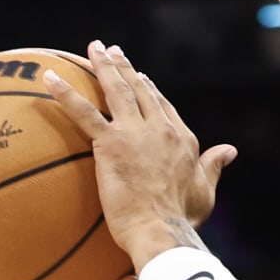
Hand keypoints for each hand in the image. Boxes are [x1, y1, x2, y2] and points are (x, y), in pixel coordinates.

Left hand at [42, 41, 237, 268]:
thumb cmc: (181, 220)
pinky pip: (83, 113)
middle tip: (112, 50)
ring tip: (92, 49)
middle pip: (140, 90)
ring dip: (103, 66)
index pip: (162, 106)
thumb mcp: (205, 191)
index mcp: (182, 139)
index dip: (150, 89)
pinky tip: (49, 78)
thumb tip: (230, 150)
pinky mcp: (110, 144)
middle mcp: (160, 128)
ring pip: (116, 91)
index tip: (141, 77)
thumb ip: (214, 166)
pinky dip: (64, 93)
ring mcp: (134, 133)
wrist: (160, 231)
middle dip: (125, 68)